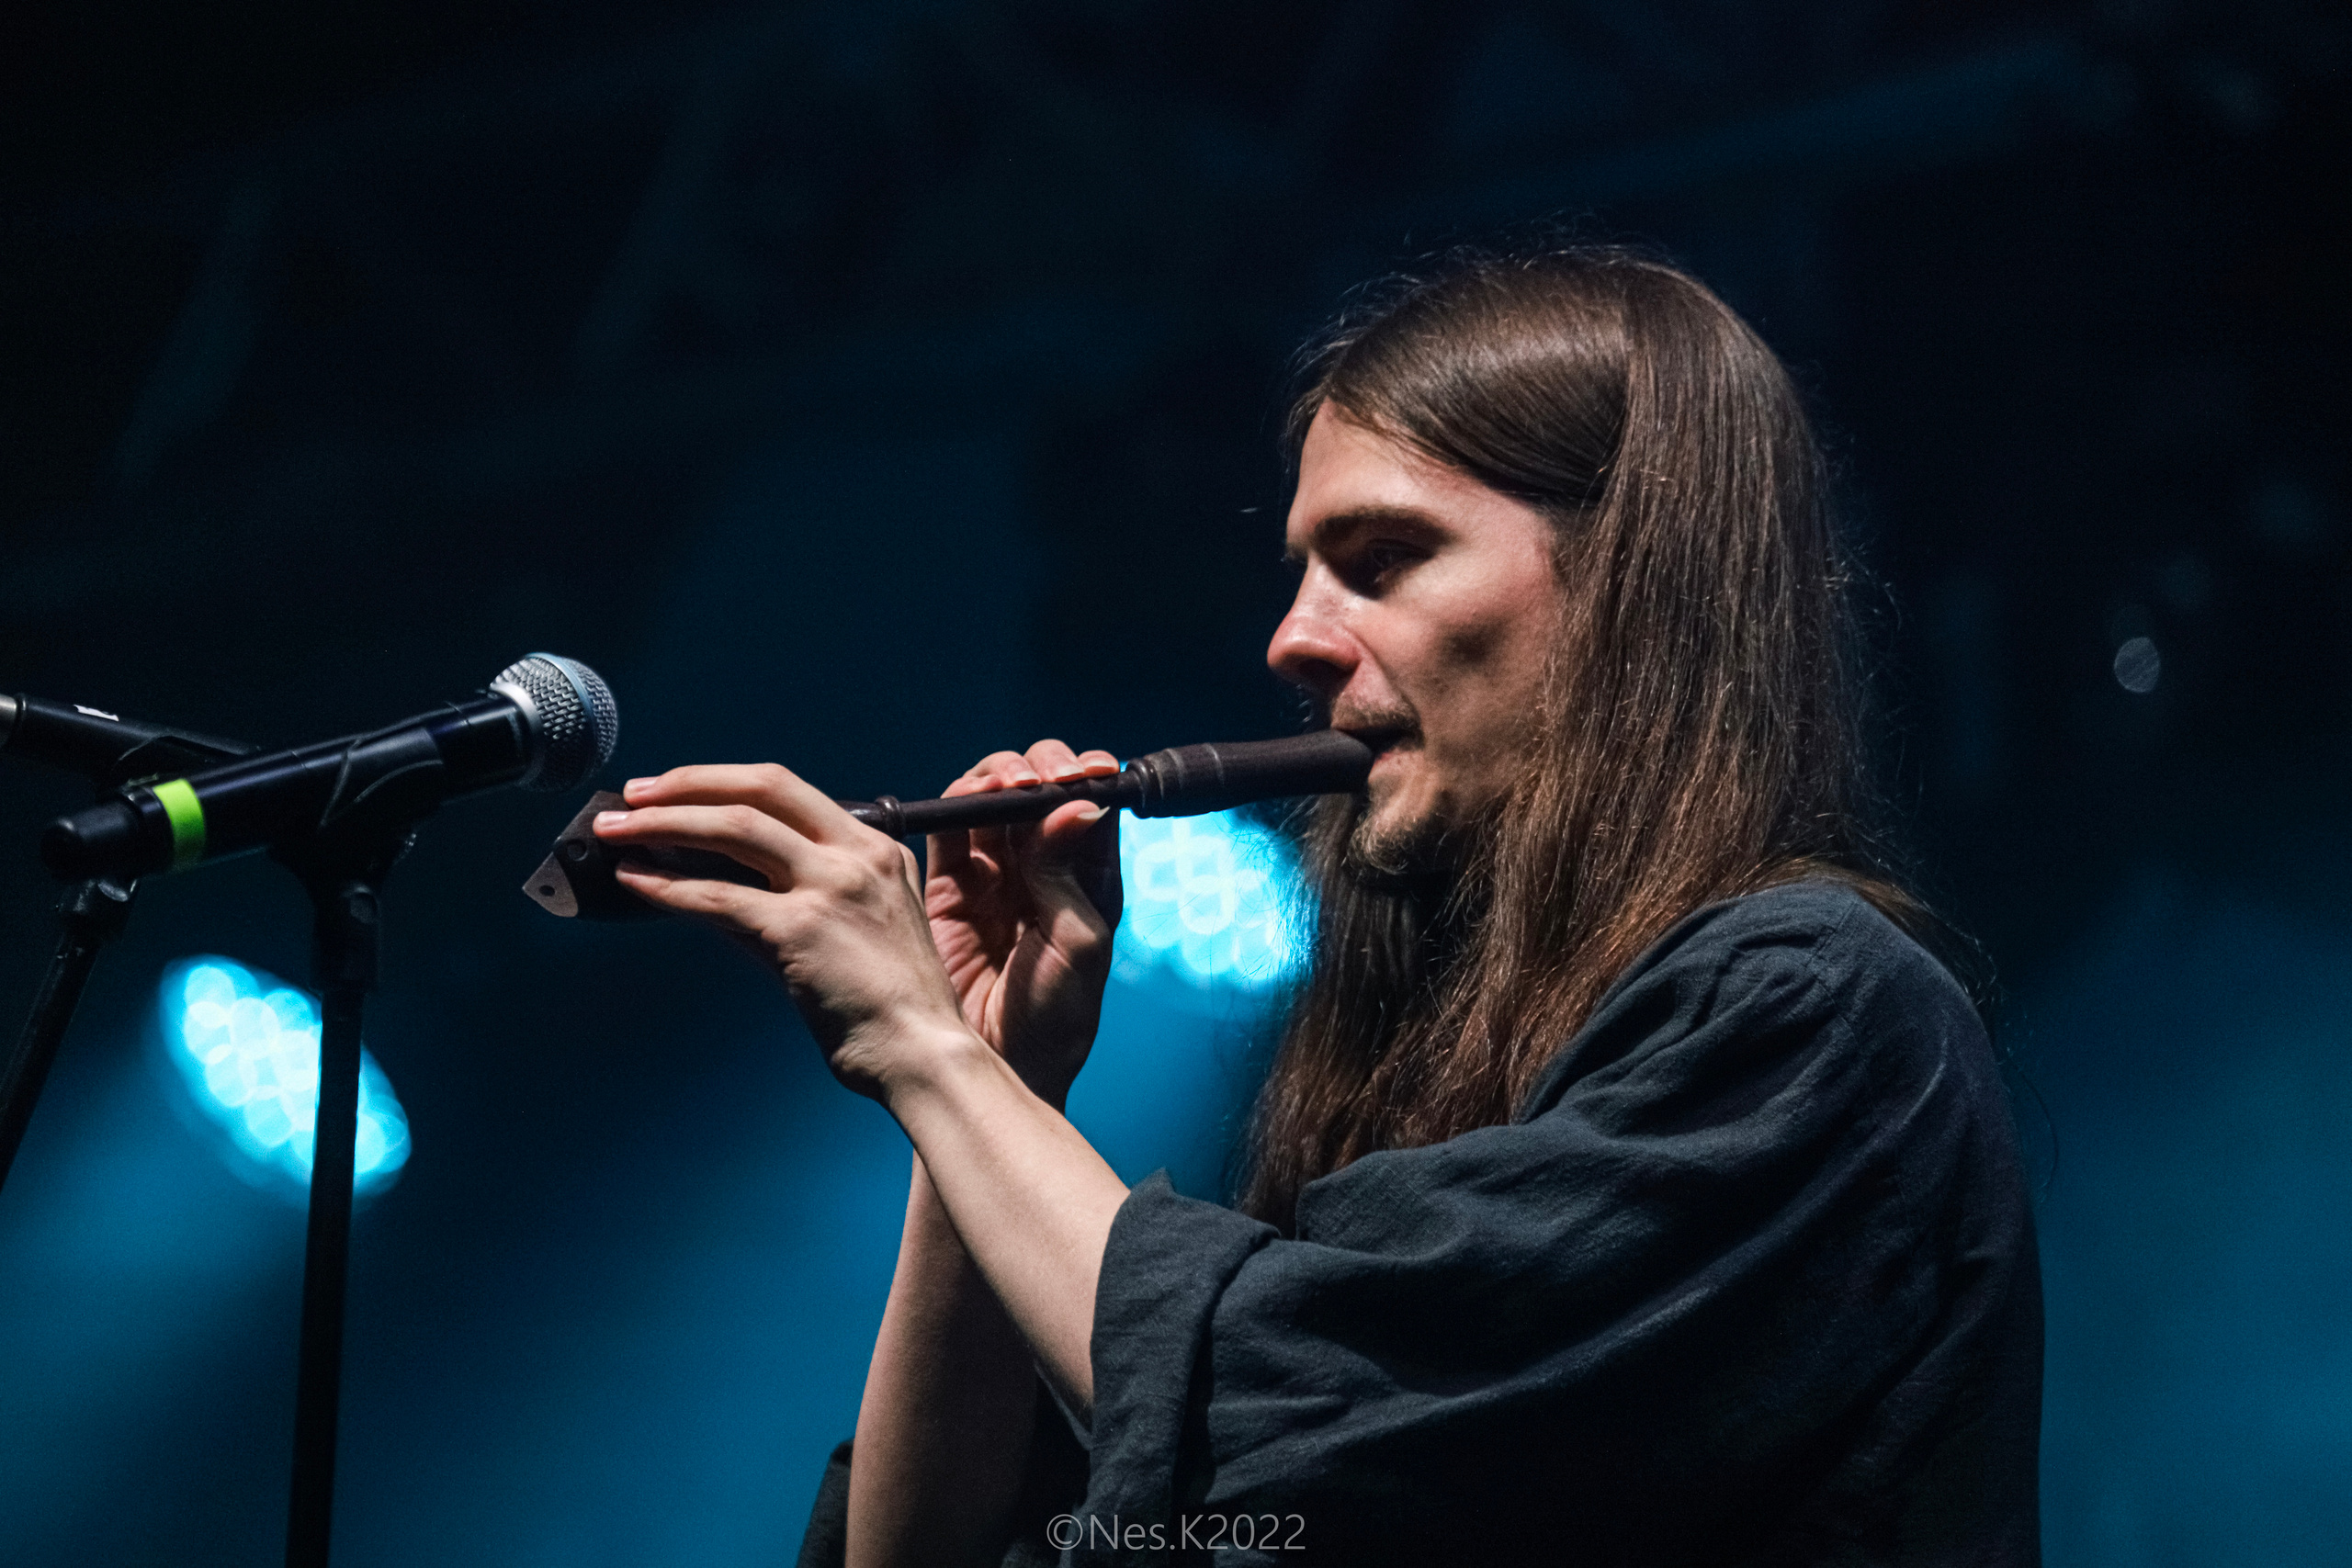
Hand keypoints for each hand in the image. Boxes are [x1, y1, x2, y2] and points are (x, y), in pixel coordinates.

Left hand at [592, 763, 974, 1099]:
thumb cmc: (888, 1005)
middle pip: (761, 788)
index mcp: (874, 849)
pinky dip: (668, 887)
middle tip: (634, 795)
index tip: (675, 787)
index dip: (720, 780)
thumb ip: (787, 897)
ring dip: (664, 824)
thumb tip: (707, 881)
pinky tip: (637, 885)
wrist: (921, 1052)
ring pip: (734, 827)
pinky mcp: (801, 929)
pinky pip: (718, 896)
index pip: (786, 789)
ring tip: (617, 831)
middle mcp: (857, 855)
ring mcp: (831, 887)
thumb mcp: (852, 929)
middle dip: (687, 783)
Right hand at [926, 740, 1121, 1106]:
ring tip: (1009, 784)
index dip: (1090, 778)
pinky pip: (951, 829)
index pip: (1090, 806)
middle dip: (1044, 769)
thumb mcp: (1079, 945)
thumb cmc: (1054, 1021)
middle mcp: (1041, 868)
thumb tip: (1075, 805)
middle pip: (1040, 791)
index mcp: (1088, 879)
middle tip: (1046, 777)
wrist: (1001, 1070)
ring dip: (1002, 778)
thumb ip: (1068, 873)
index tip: (1093, 771)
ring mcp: (993, 874)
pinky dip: (960, 802)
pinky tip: (975, 795)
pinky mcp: (948, 886)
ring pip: (994, 799)